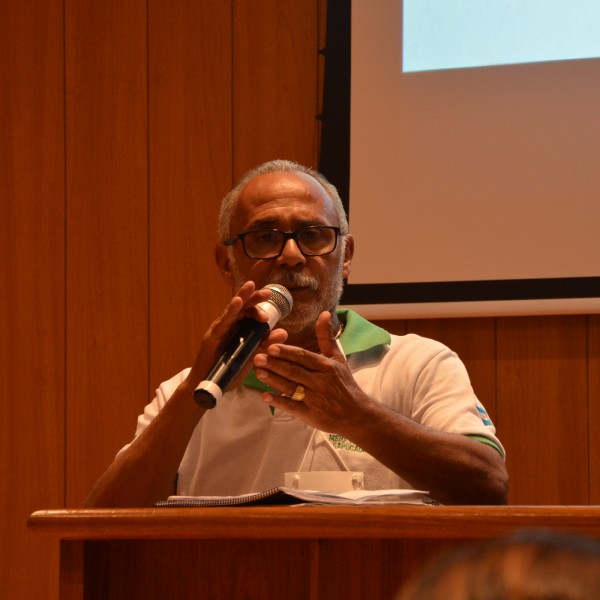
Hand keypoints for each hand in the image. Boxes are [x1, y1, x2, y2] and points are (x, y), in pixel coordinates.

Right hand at [186, 281, 287, 389]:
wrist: (210, 386)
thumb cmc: (230, 371)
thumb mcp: (253, 356)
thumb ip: (266, 344)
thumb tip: (284, 332)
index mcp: (239, 329)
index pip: (250, 313)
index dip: (261, 307)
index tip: (272, 308)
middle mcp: (229, 326)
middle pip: (242, 307)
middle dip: (254, 297)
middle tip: (267, 292)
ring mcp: (220, 329)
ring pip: (232, 310)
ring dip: (242, 297)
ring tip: (250, 286)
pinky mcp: (212, 337)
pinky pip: (223, 322)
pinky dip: (230, 311)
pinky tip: (237, 302)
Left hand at [253, 311, 368, 431]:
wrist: (357, 415)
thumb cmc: (345, 384)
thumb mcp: (339, 359)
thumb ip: (327, 337)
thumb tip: (325, 313)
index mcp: (327, 367)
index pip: (304, 357)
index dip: (287, 352)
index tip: (271, 347)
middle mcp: (321, 382)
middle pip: (295, 371)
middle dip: (275, 364)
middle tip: (257, 358)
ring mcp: (315, 399)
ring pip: (291, 387)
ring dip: (274, 380)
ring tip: (259, 373)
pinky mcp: (310, 415)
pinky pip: (293, 407)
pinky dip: (279, 402)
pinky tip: (266, 396)